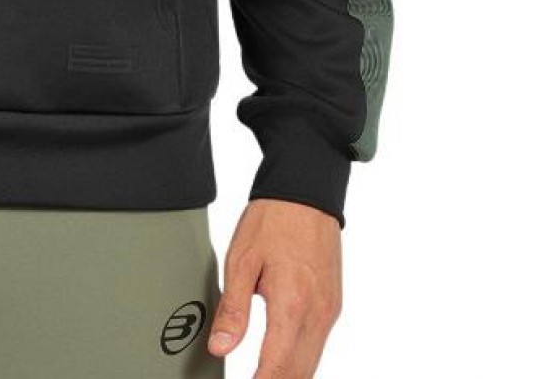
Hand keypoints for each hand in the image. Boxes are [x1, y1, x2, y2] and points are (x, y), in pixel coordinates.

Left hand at [207, 197, 342, 377]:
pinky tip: (282, 362)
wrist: (306, 194)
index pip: (277, 367)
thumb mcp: (241, 260)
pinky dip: (300, 361)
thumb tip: (221, 347)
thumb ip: (233, 309)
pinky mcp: (333, 305)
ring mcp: (329, 311)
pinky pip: (318, 346)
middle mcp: (317, 314)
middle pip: (299, 373)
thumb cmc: (272, 221)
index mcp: (292, 305)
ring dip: (288, 375)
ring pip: (312, 364)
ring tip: (261, 376)